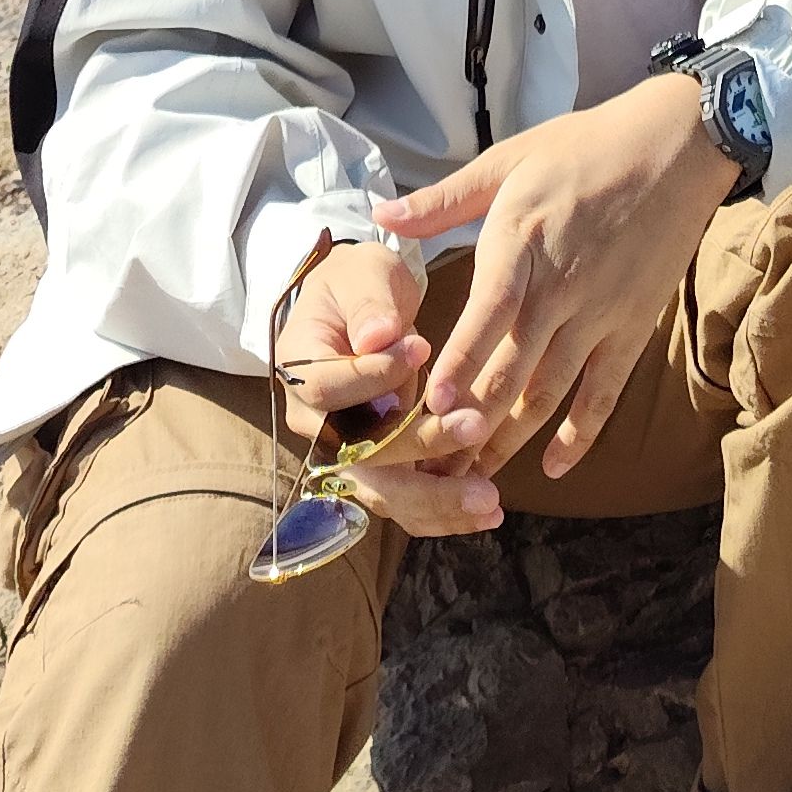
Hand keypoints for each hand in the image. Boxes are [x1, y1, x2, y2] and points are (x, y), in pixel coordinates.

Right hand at [273, 237, 504, 537]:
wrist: (359, 310)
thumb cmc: (360, 286)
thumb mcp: (362, 278)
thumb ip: (370, 306)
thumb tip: (377, 337)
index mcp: (300, 373)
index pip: (329, 389)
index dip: (374, 376)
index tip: (423, 350)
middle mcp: (317, 425)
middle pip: (358, 457)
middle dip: (419, 449)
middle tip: (475, 429)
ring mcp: (347, 454)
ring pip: (386, 492)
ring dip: (438, 500)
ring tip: (490, 501)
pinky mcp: (381, 469)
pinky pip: (408, 501)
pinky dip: (446, 511)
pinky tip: (489, 513)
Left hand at [373, 75, 734, 478]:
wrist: (677, 146)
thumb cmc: (586, 147)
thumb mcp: (509, 159)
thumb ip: (444, 200)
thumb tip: (381, 214)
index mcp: (522, 244)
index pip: (486, 316)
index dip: (460, 364)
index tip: (430, 407)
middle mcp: (560, 288)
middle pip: (511, 370)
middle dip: (471, 423)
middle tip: (433, 467)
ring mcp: (599, 314)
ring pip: (550, 392)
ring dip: (512, 439)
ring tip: (475, 478)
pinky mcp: (632, 328)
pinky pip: (604, 392)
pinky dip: (581, 433)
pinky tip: (554, 467)